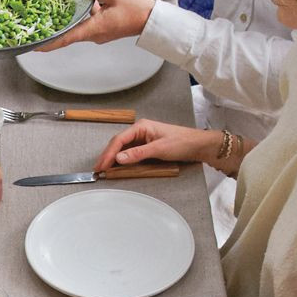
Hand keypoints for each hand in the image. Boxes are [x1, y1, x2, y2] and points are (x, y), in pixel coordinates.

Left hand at [34, 0, 152, 52]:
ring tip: (59, 8)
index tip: (35, 46)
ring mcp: (100, 34)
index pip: (66, 39)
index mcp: (93, 28)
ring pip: (80, 26)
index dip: (49, 43)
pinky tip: (85, 3)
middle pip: (70, 32)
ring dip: (72, 19)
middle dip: (56, 28)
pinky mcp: (105, 30)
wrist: (151, 19)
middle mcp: (94, 35)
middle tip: (41, 23)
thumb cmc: (136, 9)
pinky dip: (84, 16)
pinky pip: (90, 23)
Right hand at [93, 118, 220, 171]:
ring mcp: (143, 139)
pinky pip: (130, 152)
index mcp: (141, 127)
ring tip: (104, 169)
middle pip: (118, 143)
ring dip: (113, 158)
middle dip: (107, 156)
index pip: (119, 140)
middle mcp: (140, 131)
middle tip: (98, 169)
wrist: (198, 145)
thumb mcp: (159, 149)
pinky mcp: (147, 146)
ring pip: (123, 148)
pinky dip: (122, 159)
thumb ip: (138, 154)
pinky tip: (118, 166)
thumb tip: (118, 158)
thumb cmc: (182, 143)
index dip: (108, 153)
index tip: (101, 165)